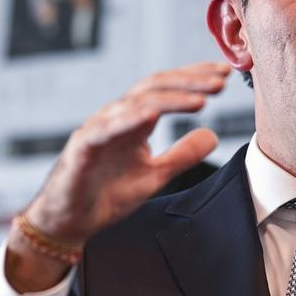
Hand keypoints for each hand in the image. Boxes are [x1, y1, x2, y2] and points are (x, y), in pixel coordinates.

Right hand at [6, 62, 230, 290]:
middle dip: (190, 81)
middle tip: (221, 80)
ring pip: (136, 103)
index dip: (195, 79)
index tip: (224, 74)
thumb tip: (213, 135)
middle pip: (156, 87)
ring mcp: (100, 128)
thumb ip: (183, 154)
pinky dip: (130, 118)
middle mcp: (119, 116)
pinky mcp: (83, 146)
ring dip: (171, 98)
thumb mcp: (156, 174)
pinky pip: (106, 128)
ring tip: (202, 99)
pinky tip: (153, 113)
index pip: (167, 89)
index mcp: (136, 120)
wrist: (70, 221)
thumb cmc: (108, 193)